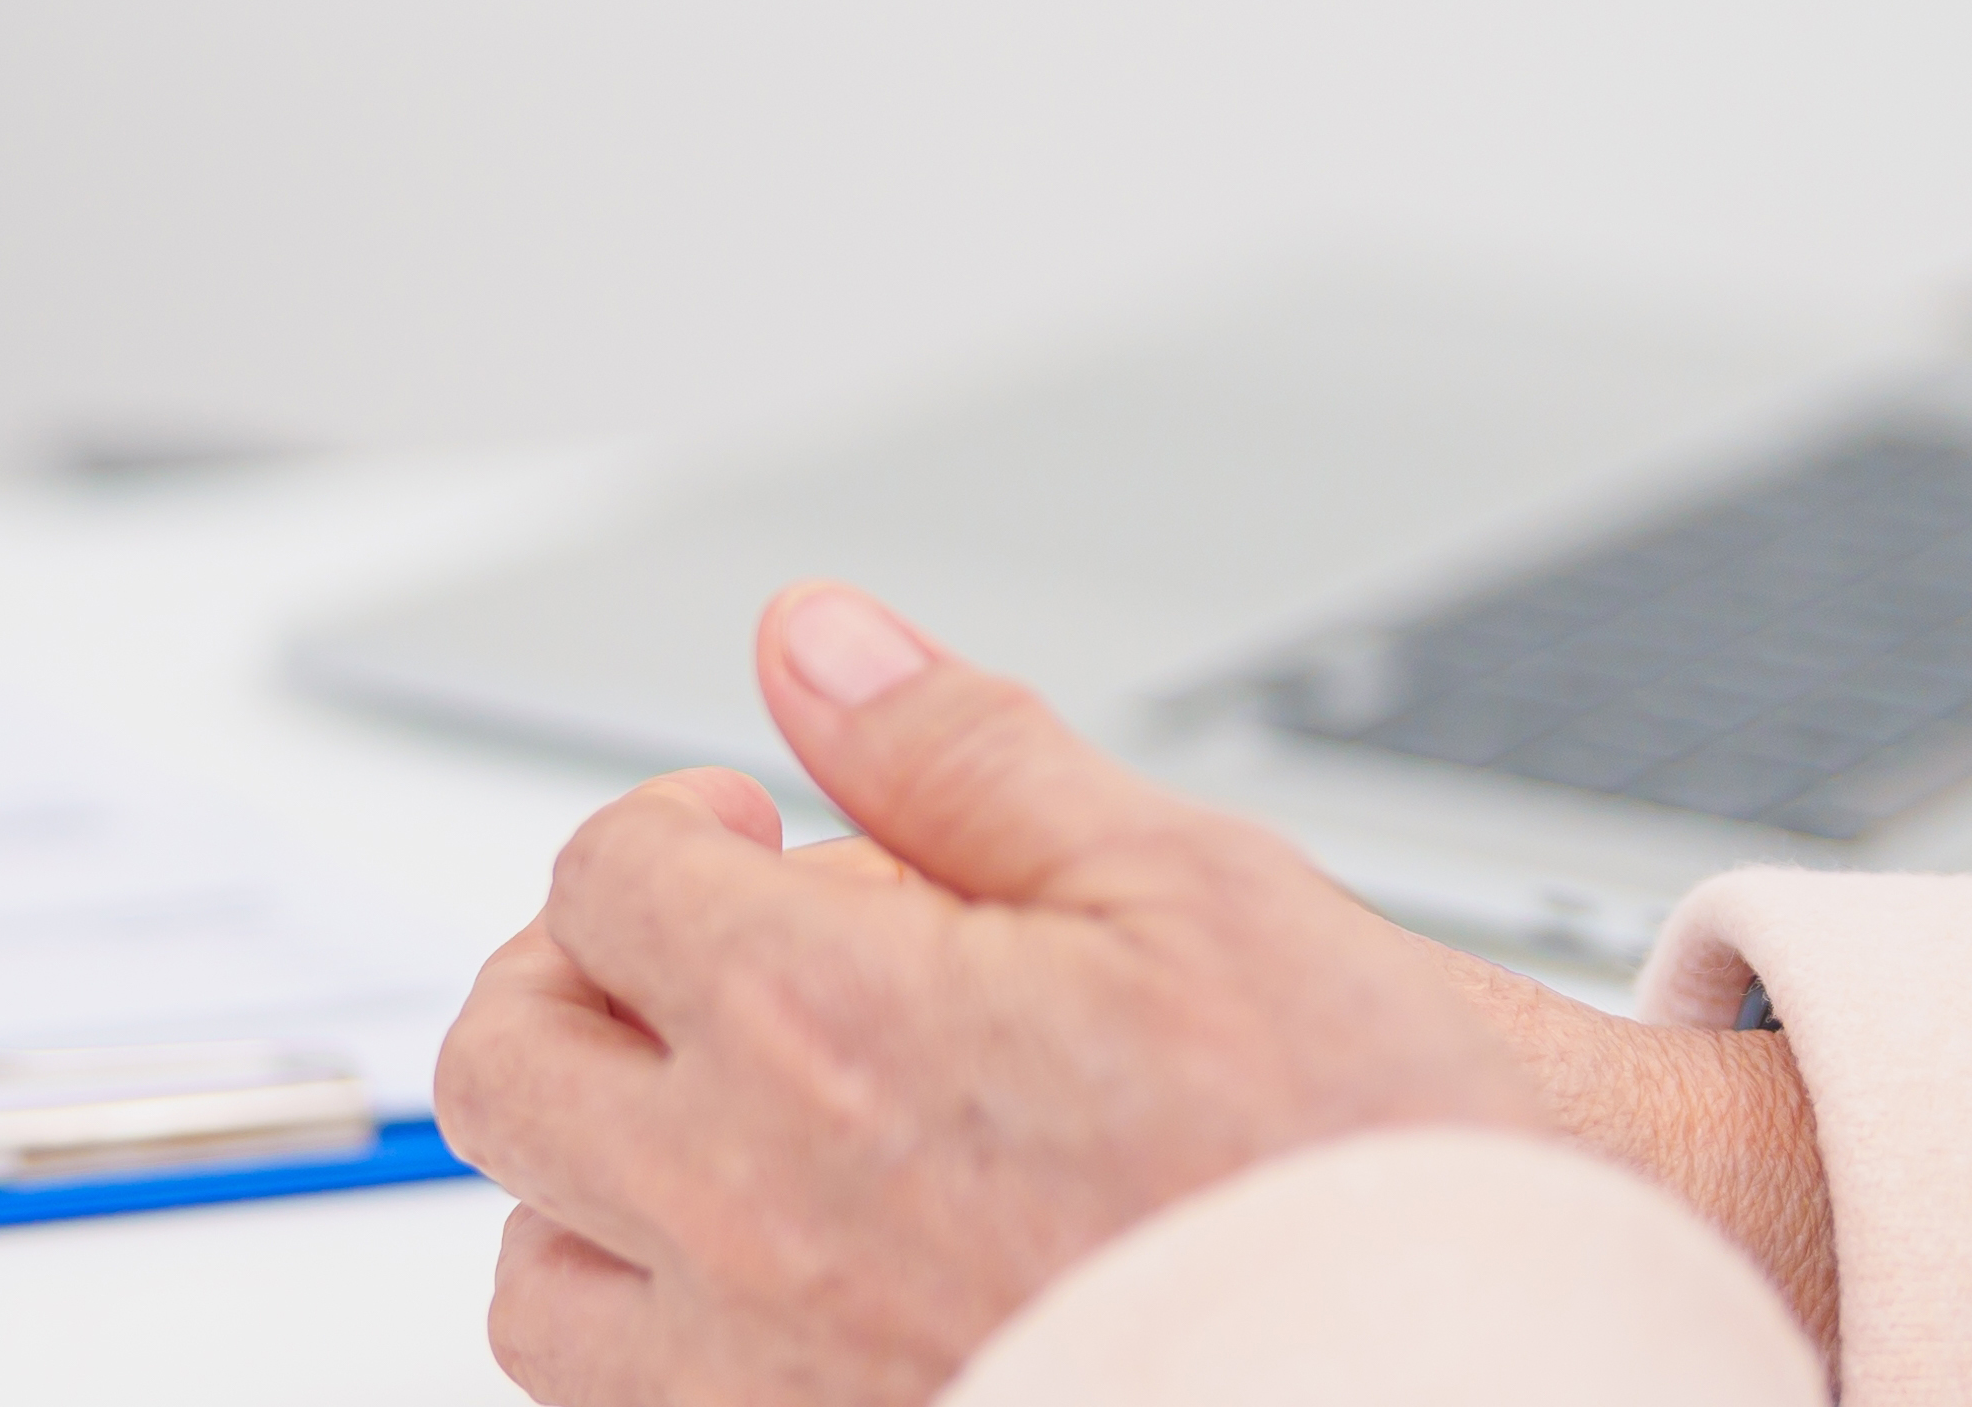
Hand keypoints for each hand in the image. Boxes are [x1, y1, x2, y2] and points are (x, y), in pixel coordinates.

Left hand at [427, 582, 1550, 1403]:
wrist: (1461, 1381)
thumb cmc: (1362, 1164)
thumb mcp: (1190, 884)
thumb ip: (964, 756)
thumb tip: (813, 639)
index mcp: (819, 1027)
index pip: (606, 883)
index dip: (669, 831)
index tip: (746, 837)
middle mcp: (748, 1213)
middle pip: (510, 1070)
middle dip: (572, 982)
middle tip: (686, 962)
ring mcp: (764, 1376)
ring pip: (539, 1275)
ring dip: (589, 1183)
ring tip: (721, 1133)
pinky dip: (659, 1339)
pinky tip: (775, 1282)